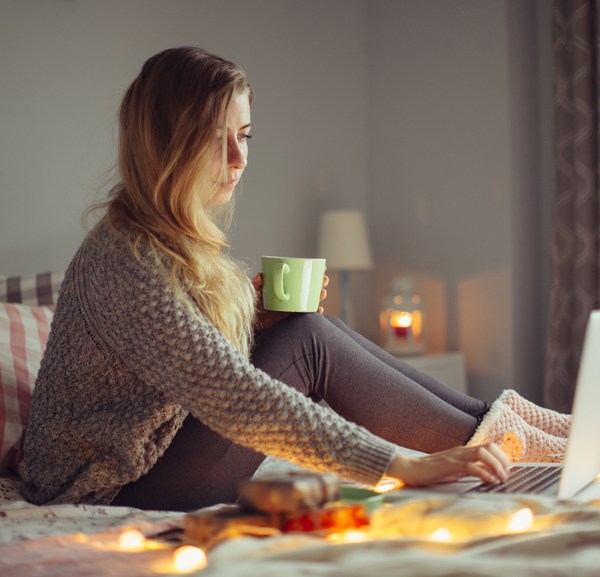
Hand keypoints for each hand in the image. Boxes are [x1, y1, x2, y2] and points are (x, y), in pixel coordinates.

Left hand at [252, 273, 329, 332]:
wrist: (252, 326)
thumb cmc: (251, 308)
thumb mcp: (253, 294)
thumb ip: (256, 285)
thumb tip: (261, 275)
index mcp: (285, 290)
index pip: (301, 280)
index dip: (312, 275)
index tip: (322, 269)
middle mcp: (291, 299)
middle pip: (309, 290)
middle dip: (320, 285)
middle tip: (324, 281)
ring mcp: (293, 310)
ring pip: (311, 302)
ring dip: (319, 297)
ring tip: (322, 293)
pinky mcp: (294, 321)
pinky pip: (307, 317)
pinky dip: (315, 313)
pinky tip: (318, 310)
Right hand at [385, 442, 509, 486]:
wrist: (409, 468)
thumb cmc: (430, 471)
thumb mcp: (453, 470)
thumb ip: (468, 469)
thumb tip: (487, 475)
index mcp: (463, 451)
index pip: (488, 446)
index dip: (501, 457)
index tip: (507, 470)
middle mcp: (461, 450)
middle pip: (489, 447)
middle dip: (502, 460)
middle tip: (507, 475)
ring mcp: (455, 456)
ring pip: (482, 453)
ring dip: (496, 466)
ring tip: (501, 479)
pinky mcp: (448, 465)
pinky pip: (470, 466)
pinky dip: (484, 473)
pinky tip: (490, 481)